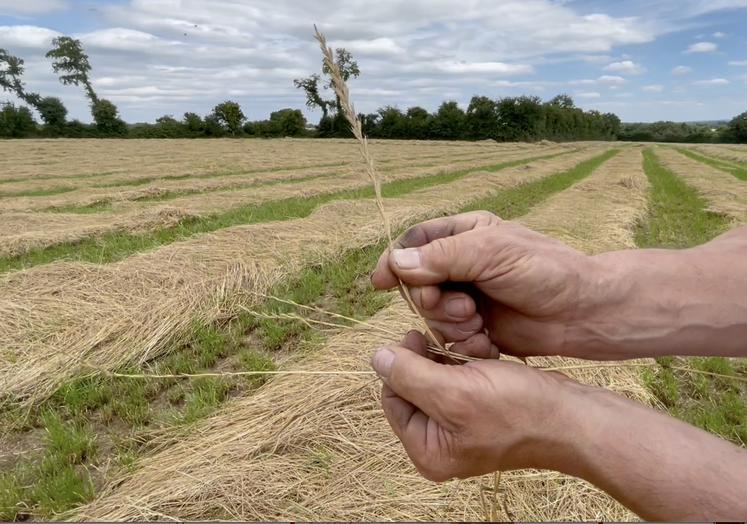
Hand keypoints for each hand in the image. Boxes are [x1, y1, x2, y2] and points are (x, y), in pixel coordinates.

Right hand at [372, 211, 614, 358]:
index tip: (380, 282)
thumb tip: (396, 262)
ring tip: (478, 324)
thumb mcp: (491, 253)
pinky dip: (462, 343)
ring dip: (449, 324)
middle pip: (418, 283)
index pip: (415, 243)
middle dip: (432, 300)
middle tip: (460, 308)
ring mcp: (469, 296)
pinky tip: (484, 342)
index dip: (395, 261)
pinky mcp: (477, 327)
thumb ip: (442, 257)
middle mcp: (462, 264)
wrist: (582, 313)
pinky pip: (449, 338)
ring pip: (431, 314)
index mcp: (465, 234)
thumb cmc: (544, 271)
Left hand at [373, 332, 746, 520]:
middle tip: (442, 336)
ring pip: (434, 379)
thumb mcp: (455, 391)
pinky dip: (464, 363)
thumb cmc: (518, 409)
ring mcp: (459, 431)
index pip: (391, 397)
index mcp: (427, 451)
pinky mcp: (478, 414)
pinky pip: (457, 381)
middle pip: (411, 388)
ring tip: (466, 345)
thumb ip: (410, 375)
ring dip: (445, 356)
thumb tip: (376, 357)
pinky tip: (479, 352)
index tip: (416, 334)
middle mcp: (439, 445)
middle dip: (425, 358)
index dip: (399, 362)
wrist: (573, 417)